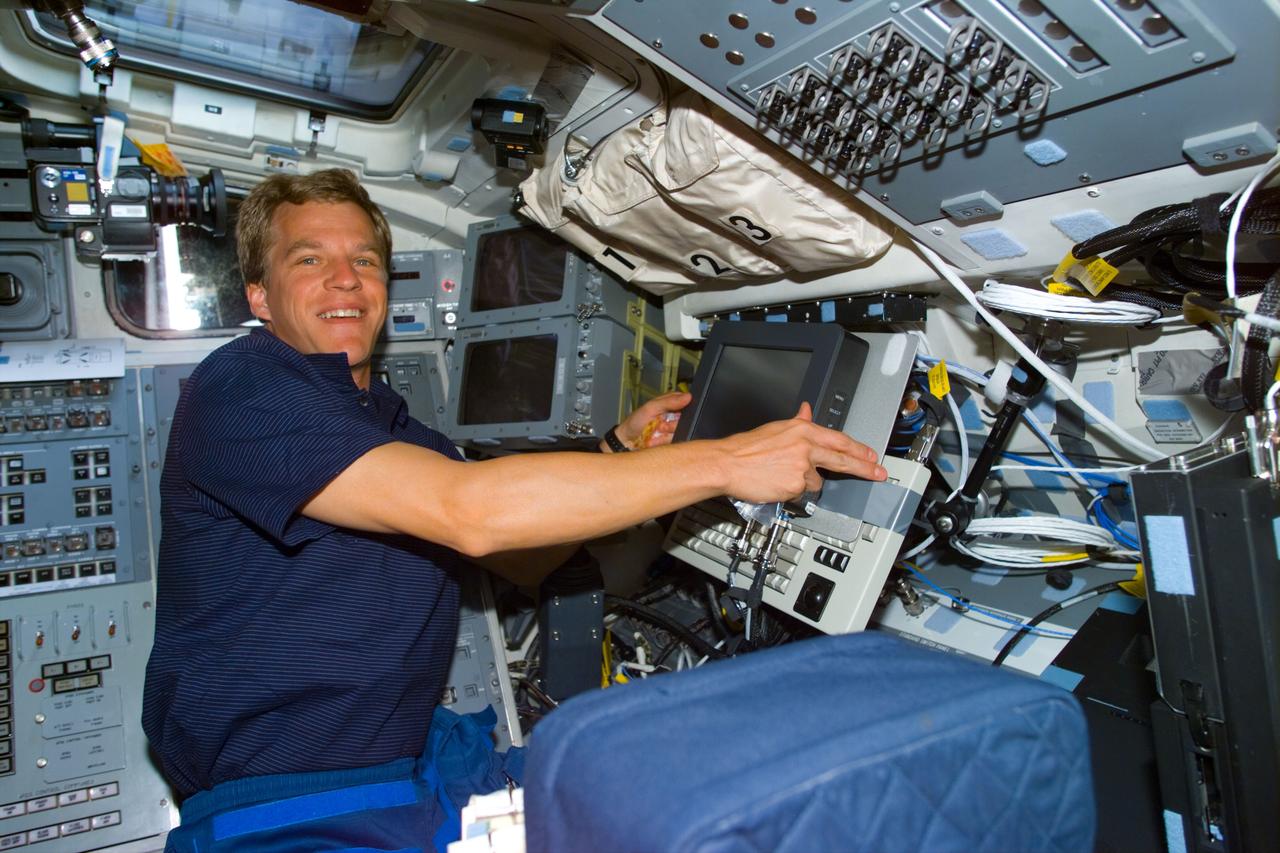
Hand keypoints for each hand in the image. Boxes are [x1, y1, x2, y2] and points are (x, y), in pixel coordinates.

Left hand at [605, 391, 691, 450]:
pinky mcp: (670, 439)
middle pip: (686, 419)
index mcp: (669, 402)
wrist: (627, 441)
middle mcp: (673, 414)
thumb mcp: (650, 408)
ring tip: (656, 432)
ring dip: (667, 434)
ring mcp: (672, 428)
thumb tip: (687, 397)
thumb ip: (668, 402)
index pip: (686, 401)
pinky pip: (675, 441)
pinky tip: (654, 440)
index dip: (683, 408)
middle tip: (661, 425)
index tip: (673, 413)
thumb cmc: (635, 422)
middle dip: (673, 424)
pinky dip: (663, 441)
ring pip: (681, 431)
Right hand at [714, 402, 884, 503]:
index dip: (858, 448)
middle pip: (843, 459)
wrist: (727, 463)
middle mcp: (806, 446)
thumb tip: (807, 410)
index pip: (839, 439)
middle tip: (878, 473)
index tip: (871, 455)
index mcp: (802, 430)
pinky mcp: (795, 485)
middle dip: (865, 468)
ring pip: (817, 481)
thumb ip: (798, 422)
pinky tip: (778, 484)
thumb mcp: (776, 428)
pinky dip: (792, 491)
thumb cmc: (746, 448)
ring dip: (805, 482)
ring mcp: (802, 467)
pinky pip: (801, 493)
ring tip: (783, 476)